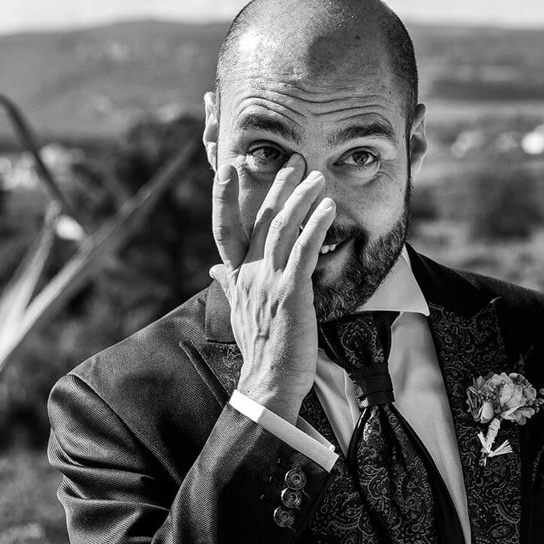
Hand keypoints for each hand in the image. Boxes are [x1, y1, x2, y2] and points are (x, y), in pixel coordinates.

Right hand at [207, 153, 335, 422]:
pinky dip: (315, 225)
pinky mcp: (291, 291)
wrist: (268, 383)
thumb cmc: (260, 350)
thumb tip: (215, 269)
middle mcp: (249, 273)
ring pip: (283, 228)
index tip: (226, 166)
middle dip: (278, 186)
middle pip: (261, 219)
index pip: (225, 228)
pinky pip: (304, 249)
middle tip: (295, 160)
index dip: (223, 196)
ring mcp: (268, 281)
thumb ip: (229, 285)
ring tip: (317, 177)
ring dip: (301, 197)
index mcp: (237, 276)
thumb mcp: (239, 312)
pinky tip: (327, 207)